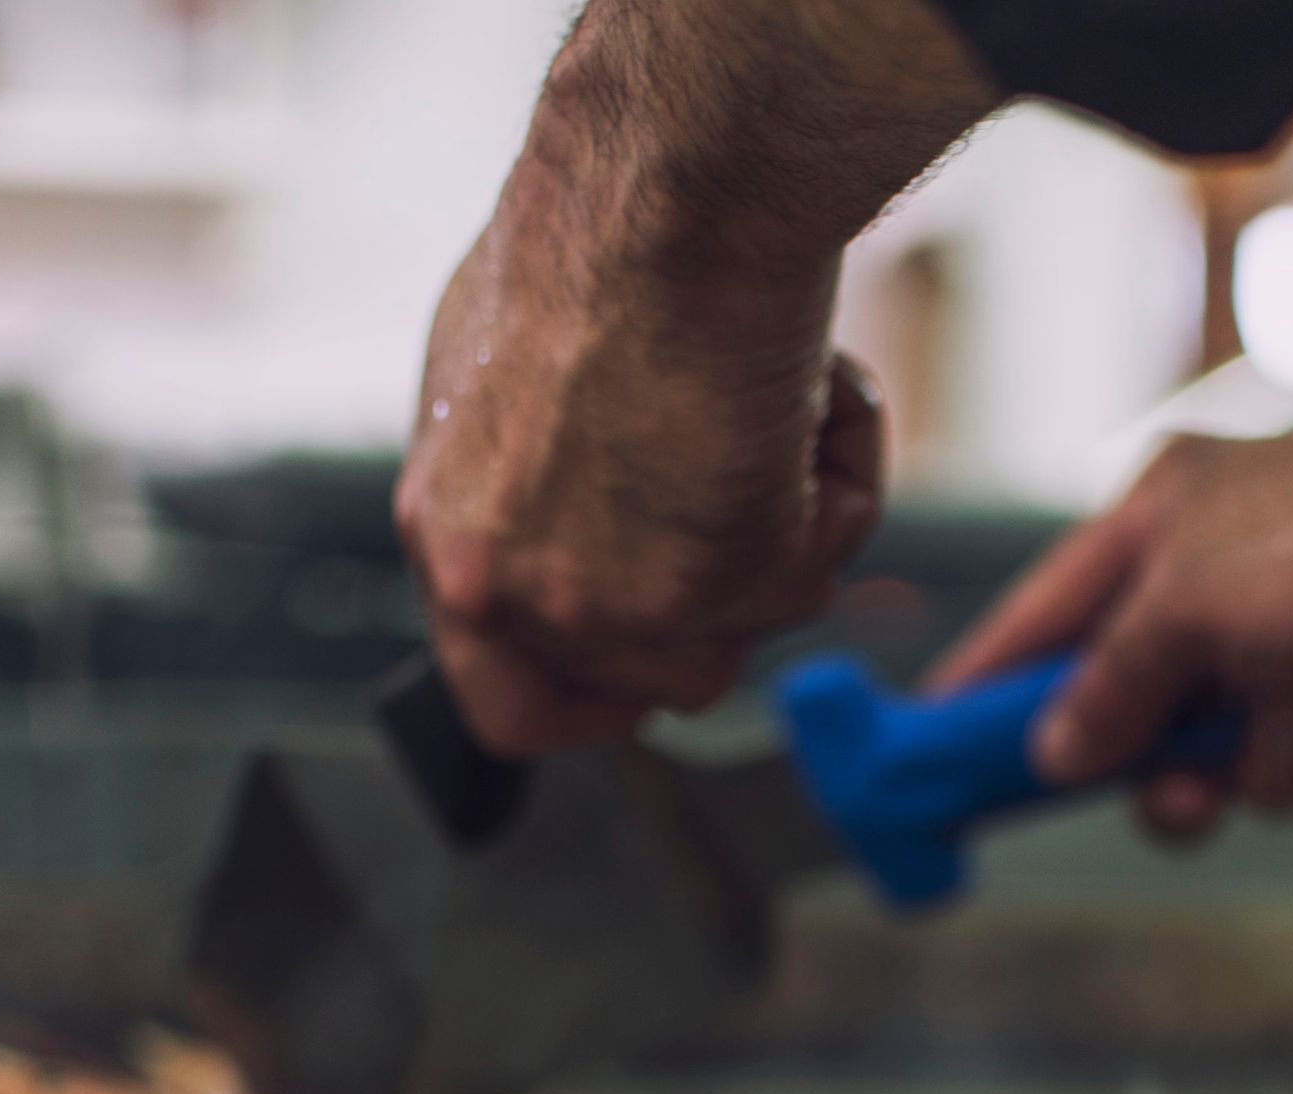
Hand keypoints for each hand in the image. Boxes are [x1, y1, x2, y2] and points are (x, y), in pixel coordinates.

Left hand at [394, 0, 990, 756]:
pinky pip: (819, 573)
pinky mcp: (718, 587)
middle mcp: (516, 594)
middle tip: (760, 500)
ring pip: (743, 636)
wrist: (669, 186)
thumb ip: (533, 491)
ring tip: (779, 400)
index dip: (589, 705)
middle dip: (720, 606)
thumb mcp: (508, 385)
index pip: (506, 709)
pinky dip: (843, 480)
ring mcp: (614, 604)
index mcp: (448, 542)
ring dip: (786, 529)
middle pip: (650, 689)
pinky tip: (815, 386)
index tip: (645, 672)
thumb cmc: (598, 239)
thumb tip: (583, 523)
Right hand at [933, 423, 1292, 839]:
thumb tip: (1050, 758)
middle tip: (1186, 790)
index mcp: (1162, 521)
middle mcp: (1223, 579)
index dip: (983, 695)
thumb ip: (1109, 689)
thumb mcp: (1197, 607)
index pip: (1038, 621)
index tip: (933, 763)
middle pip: (1137, 722)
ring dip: (1285, 759)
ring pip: (1237, 766)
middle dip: (1175, 768)